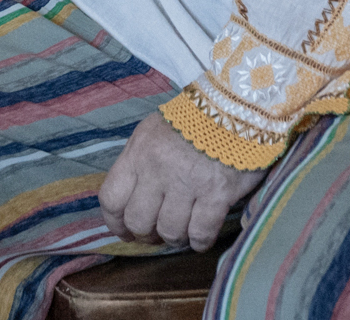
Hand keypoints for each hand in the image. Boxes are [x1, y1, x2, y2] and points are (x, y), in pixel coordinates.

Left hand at [98, 106, 265, 252]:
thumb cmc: (193, 121)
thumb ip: (139, 163)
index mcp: (139, 152)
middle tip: (157, 234)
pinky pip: (200, 233)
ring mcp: (187, 183)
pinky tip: (200, 237)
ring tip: (182, 231)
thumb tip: (133, 198)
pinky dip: (199, 241)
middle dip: (146, 234)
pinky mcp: (216, 193)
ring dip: (175, 238)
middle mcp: (158, 169)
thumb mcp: (153, 132)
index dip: (115, 223)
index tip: (125, 231)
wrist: (237, 107)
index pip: (111, 199)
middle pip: (138, 221)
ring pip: (169, 231)